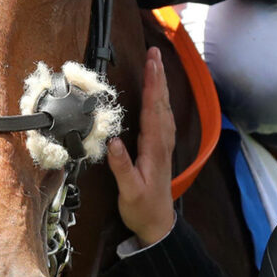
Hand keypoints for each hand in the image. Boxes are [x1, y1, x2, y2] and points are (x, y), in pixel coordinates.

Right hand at [105, 48, 176, 246]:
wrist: (158, 224)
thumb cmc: (142, 208)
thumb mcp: (129, 190)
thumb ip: (121, 167)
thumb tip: (112, 142)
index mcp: (154, 147)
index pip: (154, 109)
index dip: (152, 84)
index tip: (151, 63)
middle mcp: (162, 141)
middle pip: (161, 102)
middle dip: (158, 76)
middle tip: (155, 52)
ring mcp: (164, 144)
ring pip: (164, 107)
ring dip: (160, 85)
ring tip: (157, 64)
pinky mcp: (161, 148)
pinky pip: (163, 116)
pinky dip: (160, 100)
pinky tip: (158, 95)